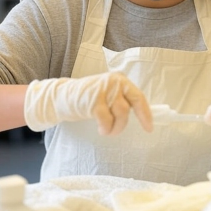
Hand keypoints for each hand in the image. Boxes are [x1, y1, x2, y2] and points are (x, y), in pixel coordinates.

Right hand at [23, 72, 153, 135]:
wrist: (61, 97)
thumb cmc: (86, 100)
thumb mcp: (107, 95)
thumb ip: (121, 101)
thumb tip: (139, 116)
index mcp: (120, 80)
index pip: (138, 97)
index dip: (145, 114)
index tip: (148, 128)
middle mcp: (114, 81)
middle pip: (129, 107)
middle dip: (123, 123)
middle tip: (116, 131)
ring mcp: (103, 89)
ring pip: (120, 113)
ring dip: (115, 127)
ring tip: (106, 131)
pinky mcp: (93, 100)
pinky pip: (106, 119)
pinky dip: (105, 128)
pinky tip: (100, 129)